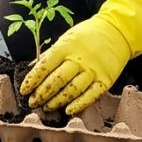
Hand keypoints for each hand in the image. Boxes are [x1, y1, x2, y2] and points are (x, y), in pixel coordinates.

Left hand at [21, 0, 141, 114]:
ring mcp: (93, 70)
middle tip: (33, 103)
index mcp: (66, 46)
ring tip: (47, 107)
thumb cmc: (87, 35)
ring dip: (57, 101)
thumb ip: (50, 55)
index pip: (45, 65)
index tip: (24, 90)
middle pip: (57, 80)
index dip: (33, 80)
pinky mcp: (106, 79)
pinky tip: (68, 110)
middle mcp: (79, 58)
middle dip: (42, 94)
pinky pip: (91, 95)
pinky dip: (79, 105)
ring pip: (72, 90)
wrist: (117, 30)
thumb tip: (32, 69)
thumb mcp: (66, 38)